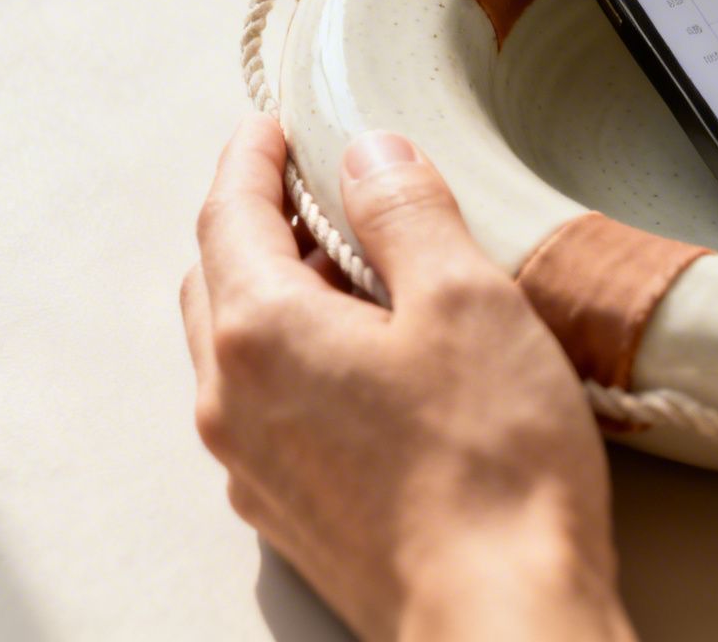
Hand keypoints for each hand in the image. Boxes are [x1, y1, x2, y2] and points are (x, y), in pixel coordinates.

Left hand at [181, 116, 633, 640]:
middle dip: (256, 221)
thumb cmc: (489, 467)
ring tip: (357, 269)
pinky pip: (270, 410)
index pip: (228, 213)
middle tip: (313, 185)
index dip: (252, 155)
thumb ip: (407, 213)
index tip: (273, 124)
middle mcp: (234, 402)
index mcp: (261, 334)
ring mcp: (256, 468)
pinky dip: (299, 359)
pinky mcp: (296, 515)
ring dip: (281, 293)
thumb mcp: (464, 300)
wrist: (499, 617)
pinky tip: (371, 363)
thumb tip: (369, 155)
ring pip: (240, 351)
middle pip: (218, 281)